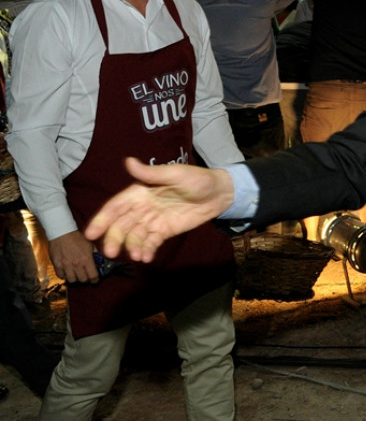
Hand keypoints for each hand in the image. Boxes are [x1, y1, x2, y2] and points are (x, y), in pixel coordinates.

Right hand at [49, 230, 97, 283]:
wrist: (61, 232)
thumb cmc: (77, 237)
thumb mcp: (90, 244)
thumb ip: (96, 254)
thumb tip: (101, 261)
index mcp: (86, 259)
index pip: (93, 276)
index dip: (95, 280)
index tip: (95, 280)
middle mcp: (76, 264)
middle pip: (83, 280)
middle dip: (86, 279)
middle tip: (86, 276)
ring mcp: (65, 265)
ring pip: (72, 280)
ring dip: (75, 279)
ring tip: (76, 274)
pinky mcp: (57, 265)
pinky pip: (61, 276)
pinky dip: (65, 276)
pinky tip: (67, 272)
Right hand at [85, 157, 235, 262]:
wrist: (219, 193)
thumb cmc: (196, 179)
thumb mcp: (175, 174)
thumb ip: (151, 173)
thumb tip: (128, 162)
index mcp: (140, 192)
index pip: (116, 206)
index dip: (102, 219)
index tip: (91, 234)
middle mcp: (142, 207)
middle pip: (121, 225)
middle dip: (113, 238)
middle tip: (109, 253)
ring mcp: (152, 221)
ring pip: (134, 236)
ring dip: (131, 247)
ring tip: (135, 256)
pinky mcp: (164, 231)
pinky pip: (151, 242)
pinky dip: (146, 250)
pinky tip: (146, 258)